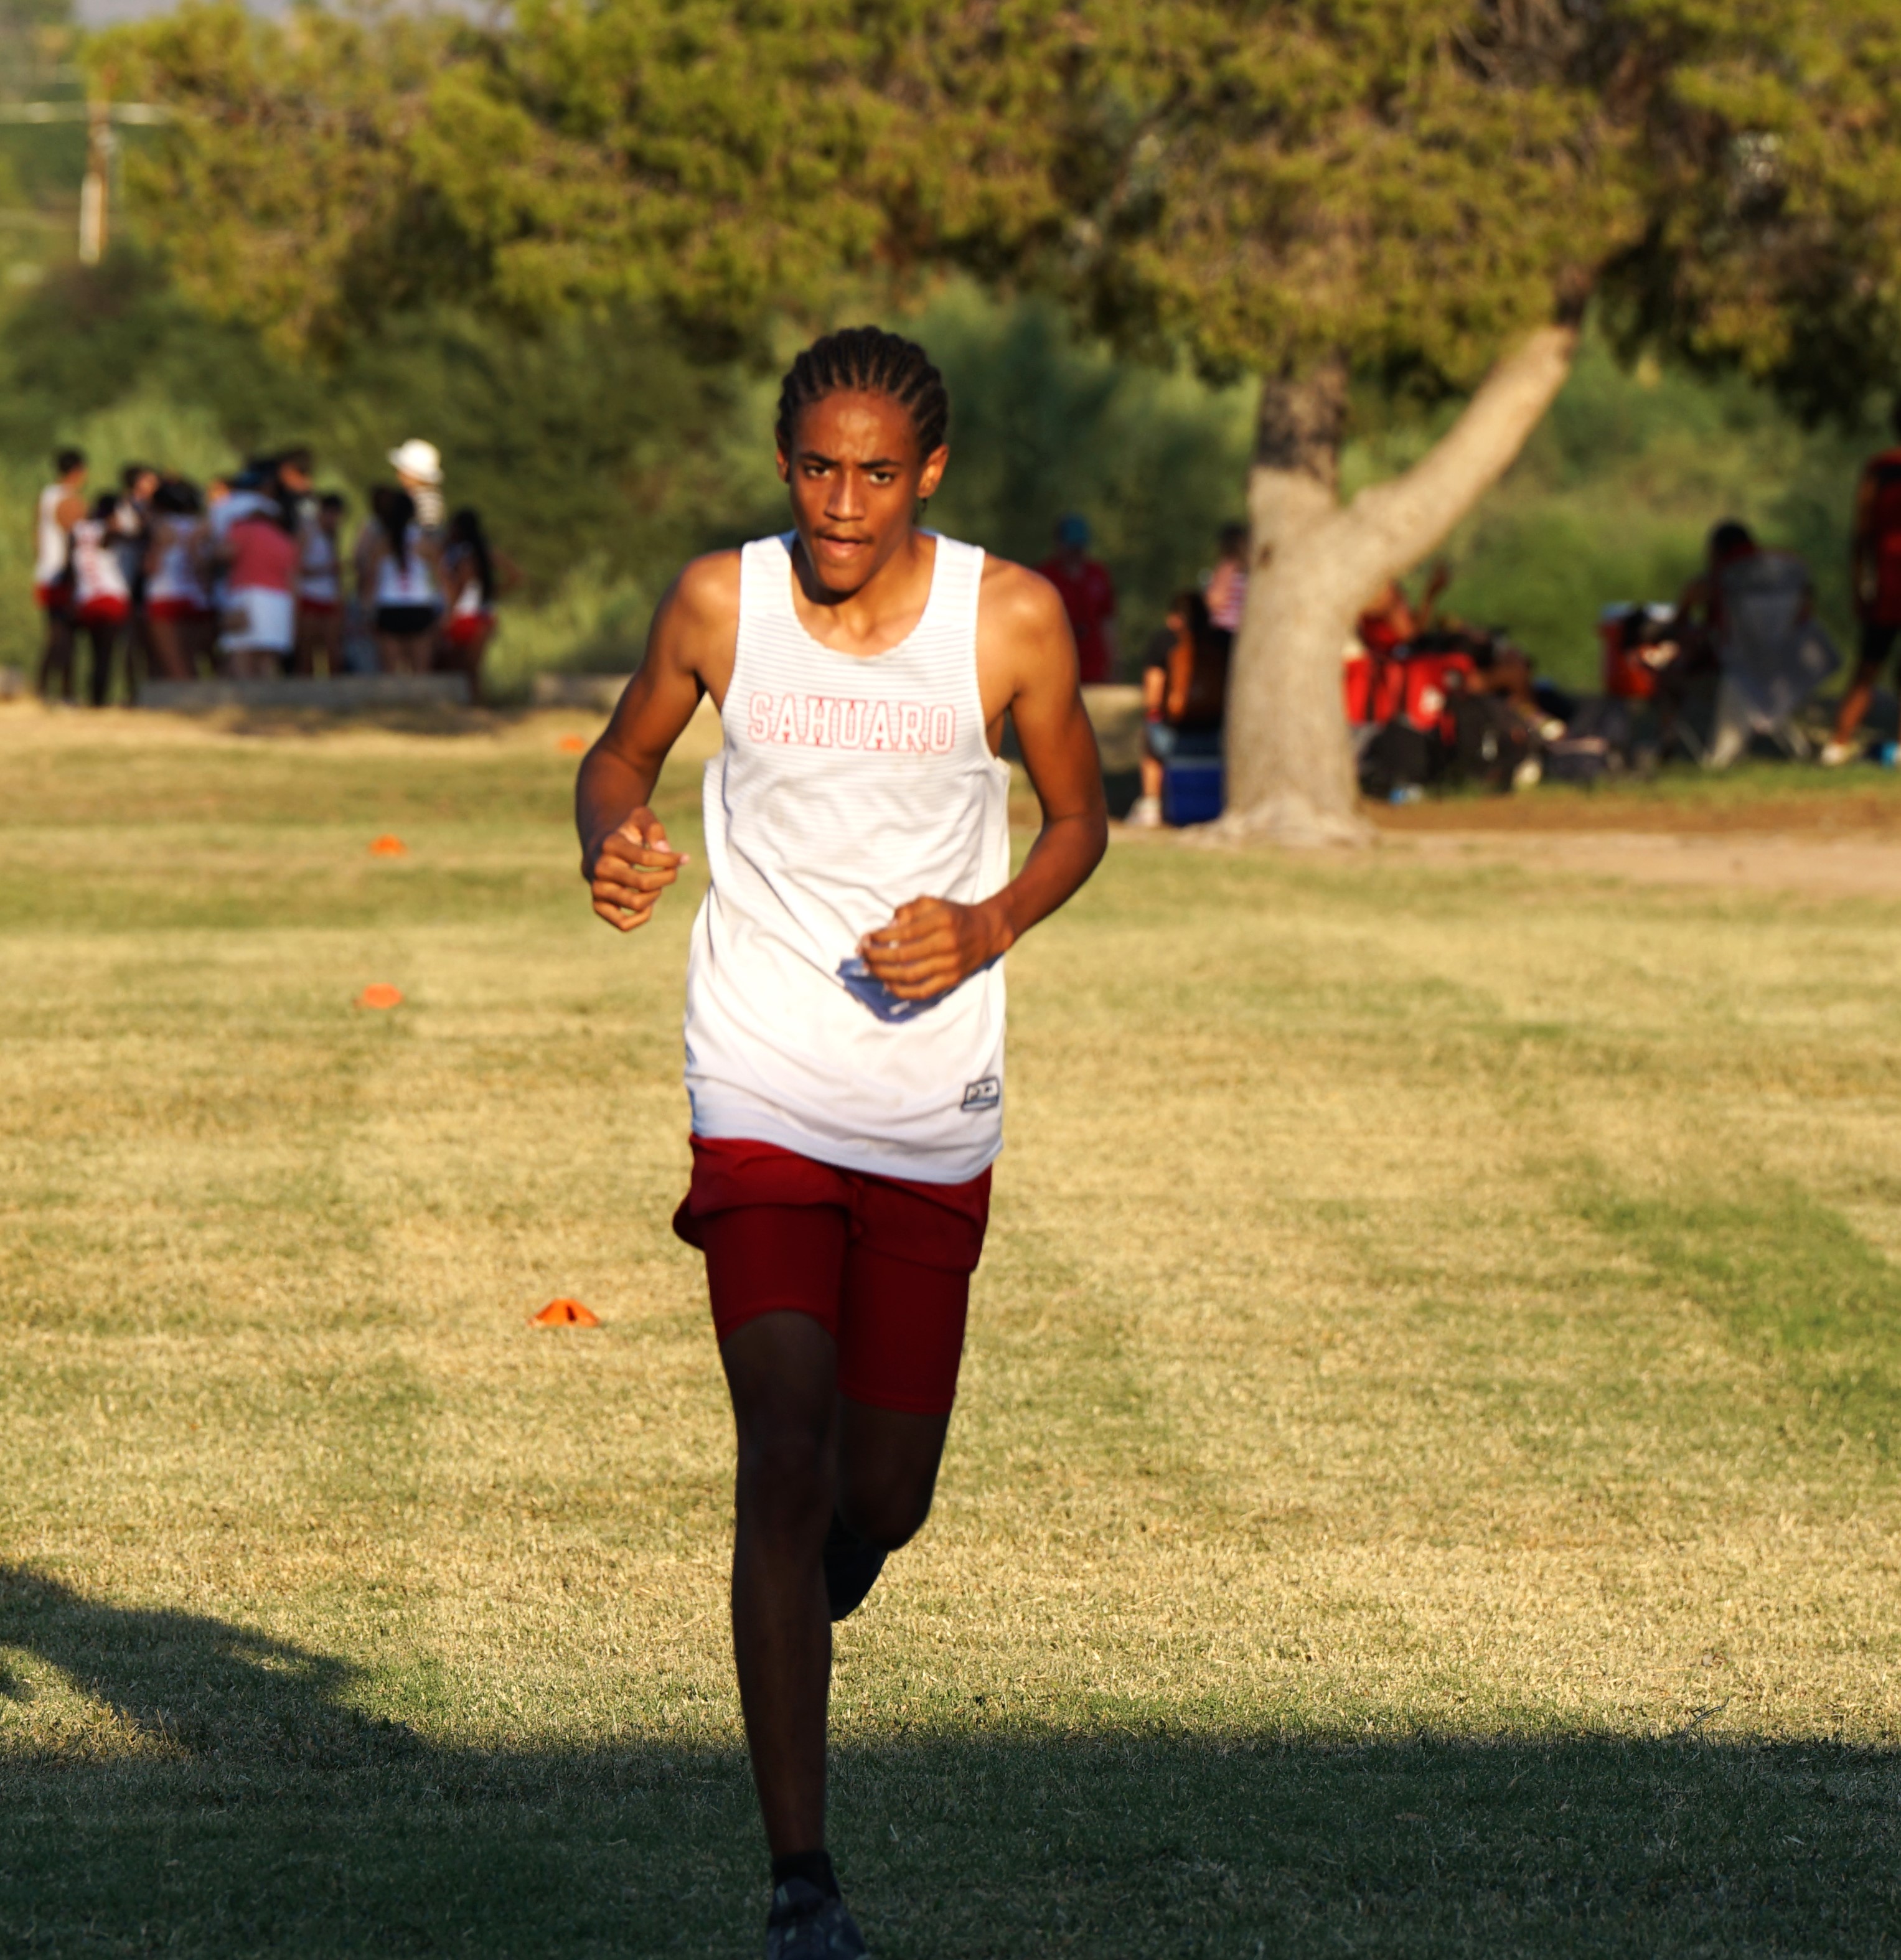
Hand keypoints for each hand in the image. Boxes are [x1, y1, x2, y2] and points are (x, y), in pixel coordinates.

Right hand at [584, 807, 687, 931]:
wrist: (600, 849)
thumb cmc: (628, 834)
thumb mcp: (640, 818)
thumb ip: (653, 828)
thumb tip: (664, 850)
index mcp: (610, 845)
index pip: (647, 858)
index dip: (671, 860)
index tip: (683, 858)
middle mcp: (600, 868)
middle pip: (644, 883)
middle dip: (667, 878)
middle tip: (671, 872)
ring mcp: (598, 889)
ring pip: (636, 904)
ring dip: (655, 896)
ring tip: (656, 885)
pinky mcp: (599, 906)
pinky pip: (623, 923)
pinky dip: (642, 916)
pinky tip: (648, 902)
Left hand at [857, 896, 1010, 1001]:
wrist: (988, 930)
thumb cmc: (954, 914)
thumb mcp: (933, 902)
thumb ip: (909, 909)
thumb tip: (888, 926)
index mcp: (941, 921)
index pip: (903, 932)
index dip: (880, 937)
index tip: (865, 938)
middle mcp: (947, 943)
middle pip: (903, 956)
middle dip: (876, 956)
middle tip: (862, 954)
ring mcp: (950, 965)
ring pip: (909, 975)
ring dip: (883, 973)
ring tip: (869, 968)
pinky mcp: (952, 980)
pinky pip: (923, 991)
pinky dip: (902, 991)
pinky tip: (887, 985)